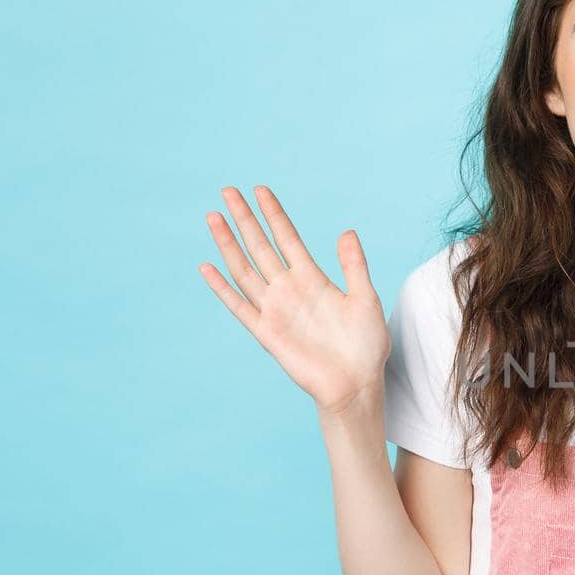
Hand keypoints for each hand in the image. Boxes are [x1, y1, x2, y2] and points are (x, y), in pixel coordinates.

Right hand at [198, 185, 390, 416]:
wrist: (356, 384)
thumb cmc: (366, 346)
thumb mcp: (366, 299)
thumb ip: (354, 266)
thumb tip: (346, 231)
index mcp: (314, 279)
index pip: (288, 239)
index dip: (274, 214)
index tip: (261, 190)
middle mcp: (290, 290)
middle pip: (260, 247)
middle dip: (245, 219)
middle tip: (228, 190)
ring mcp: (275, 310)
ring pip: (245, 269)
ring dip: (228, 244)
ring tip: (214, 216)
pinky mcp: (266, 333)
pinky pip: (240, 306)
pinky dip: (222, 288)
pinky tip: (207, 267)